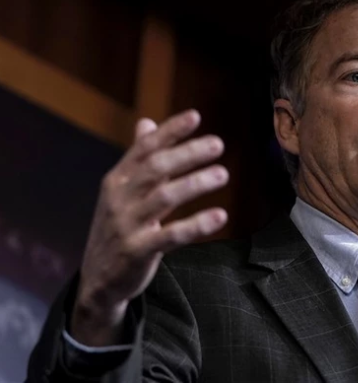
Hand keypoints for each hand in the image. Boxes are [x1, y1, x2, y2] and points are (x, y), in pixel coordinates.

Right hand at [70, 109, 227, 345]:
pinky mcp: (137, 251)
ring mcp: (126, 224)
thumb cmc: (118, 227)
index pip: (145, 148)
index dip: (170, 131)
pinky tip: (220, 216)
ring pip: (164, 197)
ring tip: (222, 174)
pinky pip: (170, 235)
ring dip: (195, 183)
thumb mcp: (121, 191)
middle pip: (155, 168)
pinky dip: (196, 224)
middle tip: (217, 144)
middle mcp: (119, 197)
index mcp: (118, 179)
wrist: (97, 279)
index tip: (195, 116)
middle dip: (187, 153)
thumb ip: (138, 158)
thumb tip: (147, 123)